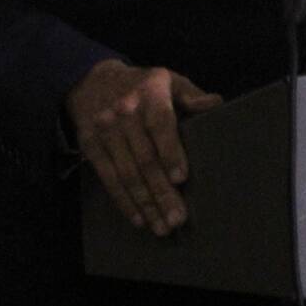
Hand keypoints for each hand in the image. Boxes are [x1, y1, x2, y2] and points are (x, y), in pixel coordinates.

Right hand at [65, 59, 221, 235]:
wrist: (92, 79)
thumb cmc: (142, 85)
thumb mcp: (169, 80)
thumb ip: (191, 95)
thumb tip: (216, 103)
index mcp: (150, 92)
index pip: (160, 124)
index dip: (170, 152)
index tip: (180, 178)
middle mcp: (125, 111)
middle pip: (145, 157)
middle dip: (162, 191)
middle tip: (177, 218)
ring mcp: (105, 129)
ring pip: (127, 173)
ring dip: (145, 203)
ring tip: (162, 226)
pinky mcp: (90, 145)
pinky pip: (108, 178)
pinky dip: (123, 200)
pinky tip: (139, 219)